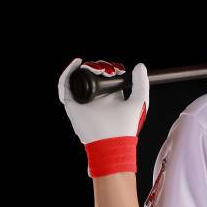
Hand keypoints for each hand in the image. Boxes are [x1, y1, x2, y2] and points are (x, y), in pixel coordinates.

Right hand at [58, 59, 148, 176]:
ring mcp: (83, 101)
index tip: (117, 69)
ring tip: (97, 68)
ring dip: (85, 68)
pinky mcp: (72, 105)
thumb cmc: (125, 126)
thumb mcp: (138, 100)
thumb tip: (140, 66)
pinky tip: (77, 63)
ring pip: (79, 78)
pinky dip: (68, 72)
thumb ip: (141, 83)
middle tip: (107, 69)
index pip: (107, 78)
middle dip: (99, 67)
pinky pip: (65, 85)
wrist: (111, 142)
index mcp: (111, 97)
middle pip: (92, 76)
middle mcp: (96, 98)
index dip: (111, 69)